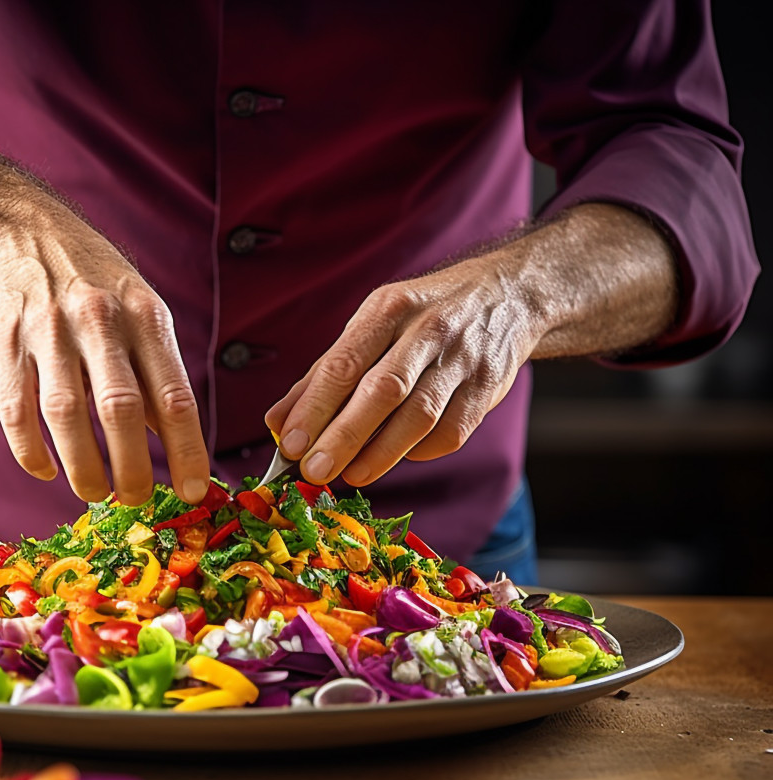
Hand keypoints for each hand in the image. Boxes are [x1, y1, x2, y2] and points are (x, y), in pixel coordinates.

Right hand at [0, 241, 209, 506]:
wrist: (15, 232)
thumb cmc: (92, 282)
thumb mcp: (139, 310)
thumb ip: (158, 371)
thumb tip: (177, 441)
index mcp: (144, 316)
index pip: (174, 395)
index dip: (187, 451)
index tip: (194, 492)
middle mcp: (98, 321)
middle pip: (120, 409)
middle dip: (132, 468)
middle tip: (136, 500)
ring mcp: (47, 332)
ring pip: (64, 415)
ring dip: (82, 467)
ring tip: (95, 493)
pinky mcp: (5, 343)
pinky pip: (15, 410)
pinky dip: (30, 451)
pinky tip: (47, 470)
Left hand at [265, 257, 539, 486]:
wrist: (508, 296)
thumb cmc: (420, 317)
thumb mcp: (370, 326)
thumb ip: (323, 375)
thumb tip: (278, 423)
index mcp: (388, 309)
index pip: (345, 363)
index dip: (315, 407)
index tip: (291, 445)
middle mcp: (428, 330)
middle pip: (383, 390)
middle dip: (344, 435)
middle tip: (314, 471)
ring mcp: (463, 359)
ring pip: (421, 416)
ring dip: (381, 452)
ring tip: (351, 475)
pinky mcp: (488, 388)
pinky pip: (452, 432)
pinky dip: (420, 451)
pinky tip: (397, 456)